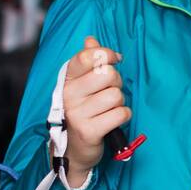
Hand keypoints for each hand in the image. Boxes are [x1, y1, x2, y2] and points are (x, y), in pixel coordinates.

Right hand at [61, 36, 130, 184]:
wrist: (73, 150)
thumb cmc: (83, 112)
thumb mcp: (81, 86)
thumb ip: (87, 62)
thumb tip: (90, 39)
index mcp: (67, 80)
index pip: (87, 56)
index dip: (107, 55)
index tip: (114, 60)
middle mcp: (69, 95)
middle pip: (108, 74)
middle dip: (117, 83)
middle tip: (110, 93)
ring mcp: (77, 113)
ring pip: (116, 96)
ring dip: (119, 103)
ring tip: (109, 110)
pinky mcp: (89, 131)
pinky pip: (120, 114)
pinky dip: (123, 117)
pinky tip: (112, 121)